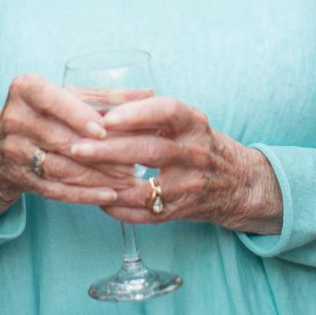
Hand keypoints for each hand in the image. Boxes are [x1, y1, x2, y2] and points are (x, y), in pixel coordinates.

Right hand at [0, 73, 131, 221]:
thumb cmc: (45, 112)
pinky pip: (55, 190)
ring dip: (97, 176)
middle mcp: (14, 118)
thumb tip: (149, 95)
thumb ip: (105, 96)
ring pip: (61, 168)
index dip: (79, 116)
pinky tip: (109, 196)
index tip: (104, 129)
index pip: (53, 101)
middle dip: (99, 152)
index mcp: (25, 88)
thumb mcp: (66, 96)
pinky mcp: (19, 178)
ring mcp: (13, 151)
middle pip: (61, 139)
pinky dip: (84, 194)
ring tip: (128, 179)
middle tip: (132, 160)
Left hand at [66, 95, 282, 234]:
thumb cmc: (200, 143)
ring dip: (109, 184)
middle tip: (77, 147)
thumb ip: (149, 110)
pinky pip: (145, 214)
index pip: (168, 111)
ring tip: (80, 176)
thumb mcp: (186, 121)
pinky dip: (118, 209)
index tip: (106, 116)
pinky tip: (97, 199)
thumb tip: (100, 100)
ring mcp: (189, 186)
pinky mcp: (180, 211)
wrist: (238, 184)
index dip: (136, 113)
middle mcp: (196, 153)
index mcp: (195, 124)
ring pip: (145, 188)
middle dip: (109, 149)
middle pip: (150, 151)